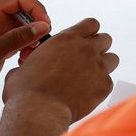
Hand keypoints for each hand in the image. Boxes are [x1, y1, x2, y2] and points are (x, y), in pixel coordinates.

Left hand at [0, 0, 50, 95]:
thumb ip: (17, 38)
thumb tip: (43, 26)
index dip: (34, 8)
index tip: (45, 24)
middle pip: (23, 12)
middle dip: (36, 26)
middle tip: (40, 41)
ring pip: (25, 26)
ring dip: (33, 39)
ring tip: (30, 54)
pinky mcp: (1, 44)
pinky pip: (21, 39)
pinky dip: (28, 48)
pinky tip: (24, 59)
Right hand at [2, 17, 118, 124]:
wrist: (39, 111)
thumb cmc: (26, 91)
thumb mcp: (23, 67)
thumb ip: (35, 61)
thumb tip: (29, 67)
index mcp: (66, 39)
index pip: (91, 24)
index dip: (88, 32)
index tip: (84, 40)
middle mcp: (86, 49)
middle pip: (105, 39)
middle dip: (98, 47)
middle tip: (86, 60)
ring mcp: (98, 66)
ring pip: (113, 58)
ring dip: (103, 65)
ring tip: (89, 76)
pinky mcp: (105, 85)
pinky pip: (108, 81)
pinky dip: (100, 87)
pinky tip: (86, 94)